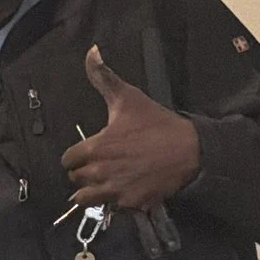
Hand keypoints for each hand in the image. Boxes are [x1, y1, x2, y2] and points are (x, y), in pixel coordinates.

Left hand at [64, 46, 200, 210]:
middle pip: (75, 179)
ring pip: (86, 199)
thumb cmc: (157, 124)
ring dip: (91, 191)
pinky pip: (112, 208)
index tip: (86, 152)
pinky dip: (114, 202)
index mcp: (95, 148)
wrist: (191, 150)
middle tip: (98, 165)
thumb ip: (103, 77)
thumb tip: (91, 52)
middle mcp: (100, 172)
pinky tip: (124, 189)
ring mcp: (115, 191)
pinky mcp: (130, 204)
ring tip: (103, 181)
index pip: (68, 159)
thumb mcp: (128, 97)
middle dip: (83, 173)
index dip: (75, 156)